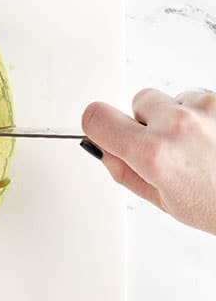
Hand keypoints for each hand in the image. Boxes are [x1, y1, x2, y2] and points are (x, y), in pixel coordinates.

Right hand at [81, 88, 215, 233]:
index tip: (104, 131)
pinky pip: (203, 100)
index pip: (96, 117)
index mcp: (153, 153)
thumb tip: (104, 149)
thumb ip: (125, 172)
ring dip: (180, 117)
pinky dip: (206, 116)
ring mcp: (205, 108)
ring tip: (200, 148)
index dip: (98, 126)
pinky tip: (215, 141)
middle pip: (138, 101)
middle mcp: (177, 124)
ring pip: (173, 99)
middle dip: (147, 121)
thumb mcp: (164, 201)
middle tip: (167, 149)